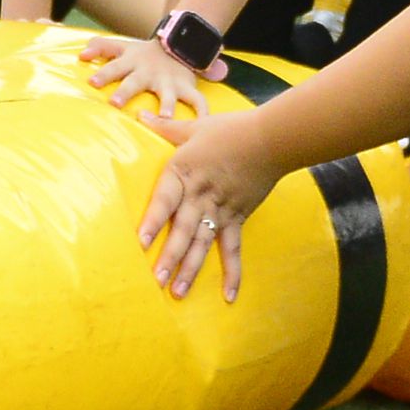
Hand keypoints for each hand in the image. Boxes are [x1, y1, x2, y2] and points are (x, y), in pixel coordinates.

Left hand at [77, 32, 210, 127]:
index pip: (114, 66)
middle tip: (114, 103)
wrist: (176, 46)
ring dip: (167, 105)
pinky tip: (205, 121)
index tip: (92, 82)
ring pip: (168, 94)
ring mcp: (169, 81)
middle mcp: (149, 72)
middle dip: (125, 92)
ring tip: (165, 117)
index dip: (103, 73)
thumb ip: (101, 48)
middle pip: (134, 81)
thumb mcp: (122, 46)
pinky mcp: (186, 87)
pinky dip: (203, 111)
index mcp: (132, 62)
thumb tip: (80, 54)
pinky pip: (197, 101)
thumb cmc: (141, 54)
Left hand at [135, 111, 275, 300]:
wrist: (270, 139)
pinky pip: (233, 249)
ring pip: (203, 244)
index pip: (164, 200)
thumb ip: (164, 127)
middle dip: (169, 257)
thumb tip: (138, 114)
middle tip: (155, 281)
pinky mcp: (237, 217)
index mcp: (184, 171)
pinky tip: (228, 295)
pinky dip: (232, 272)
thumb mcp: (193, 127)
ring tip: (177, 292)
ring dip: (191, 269)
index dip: (152, 220)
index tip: (140, 242)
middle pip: (183, 230)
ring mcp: (220, 209)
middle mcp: (200, 195)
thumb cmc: (229, 130)